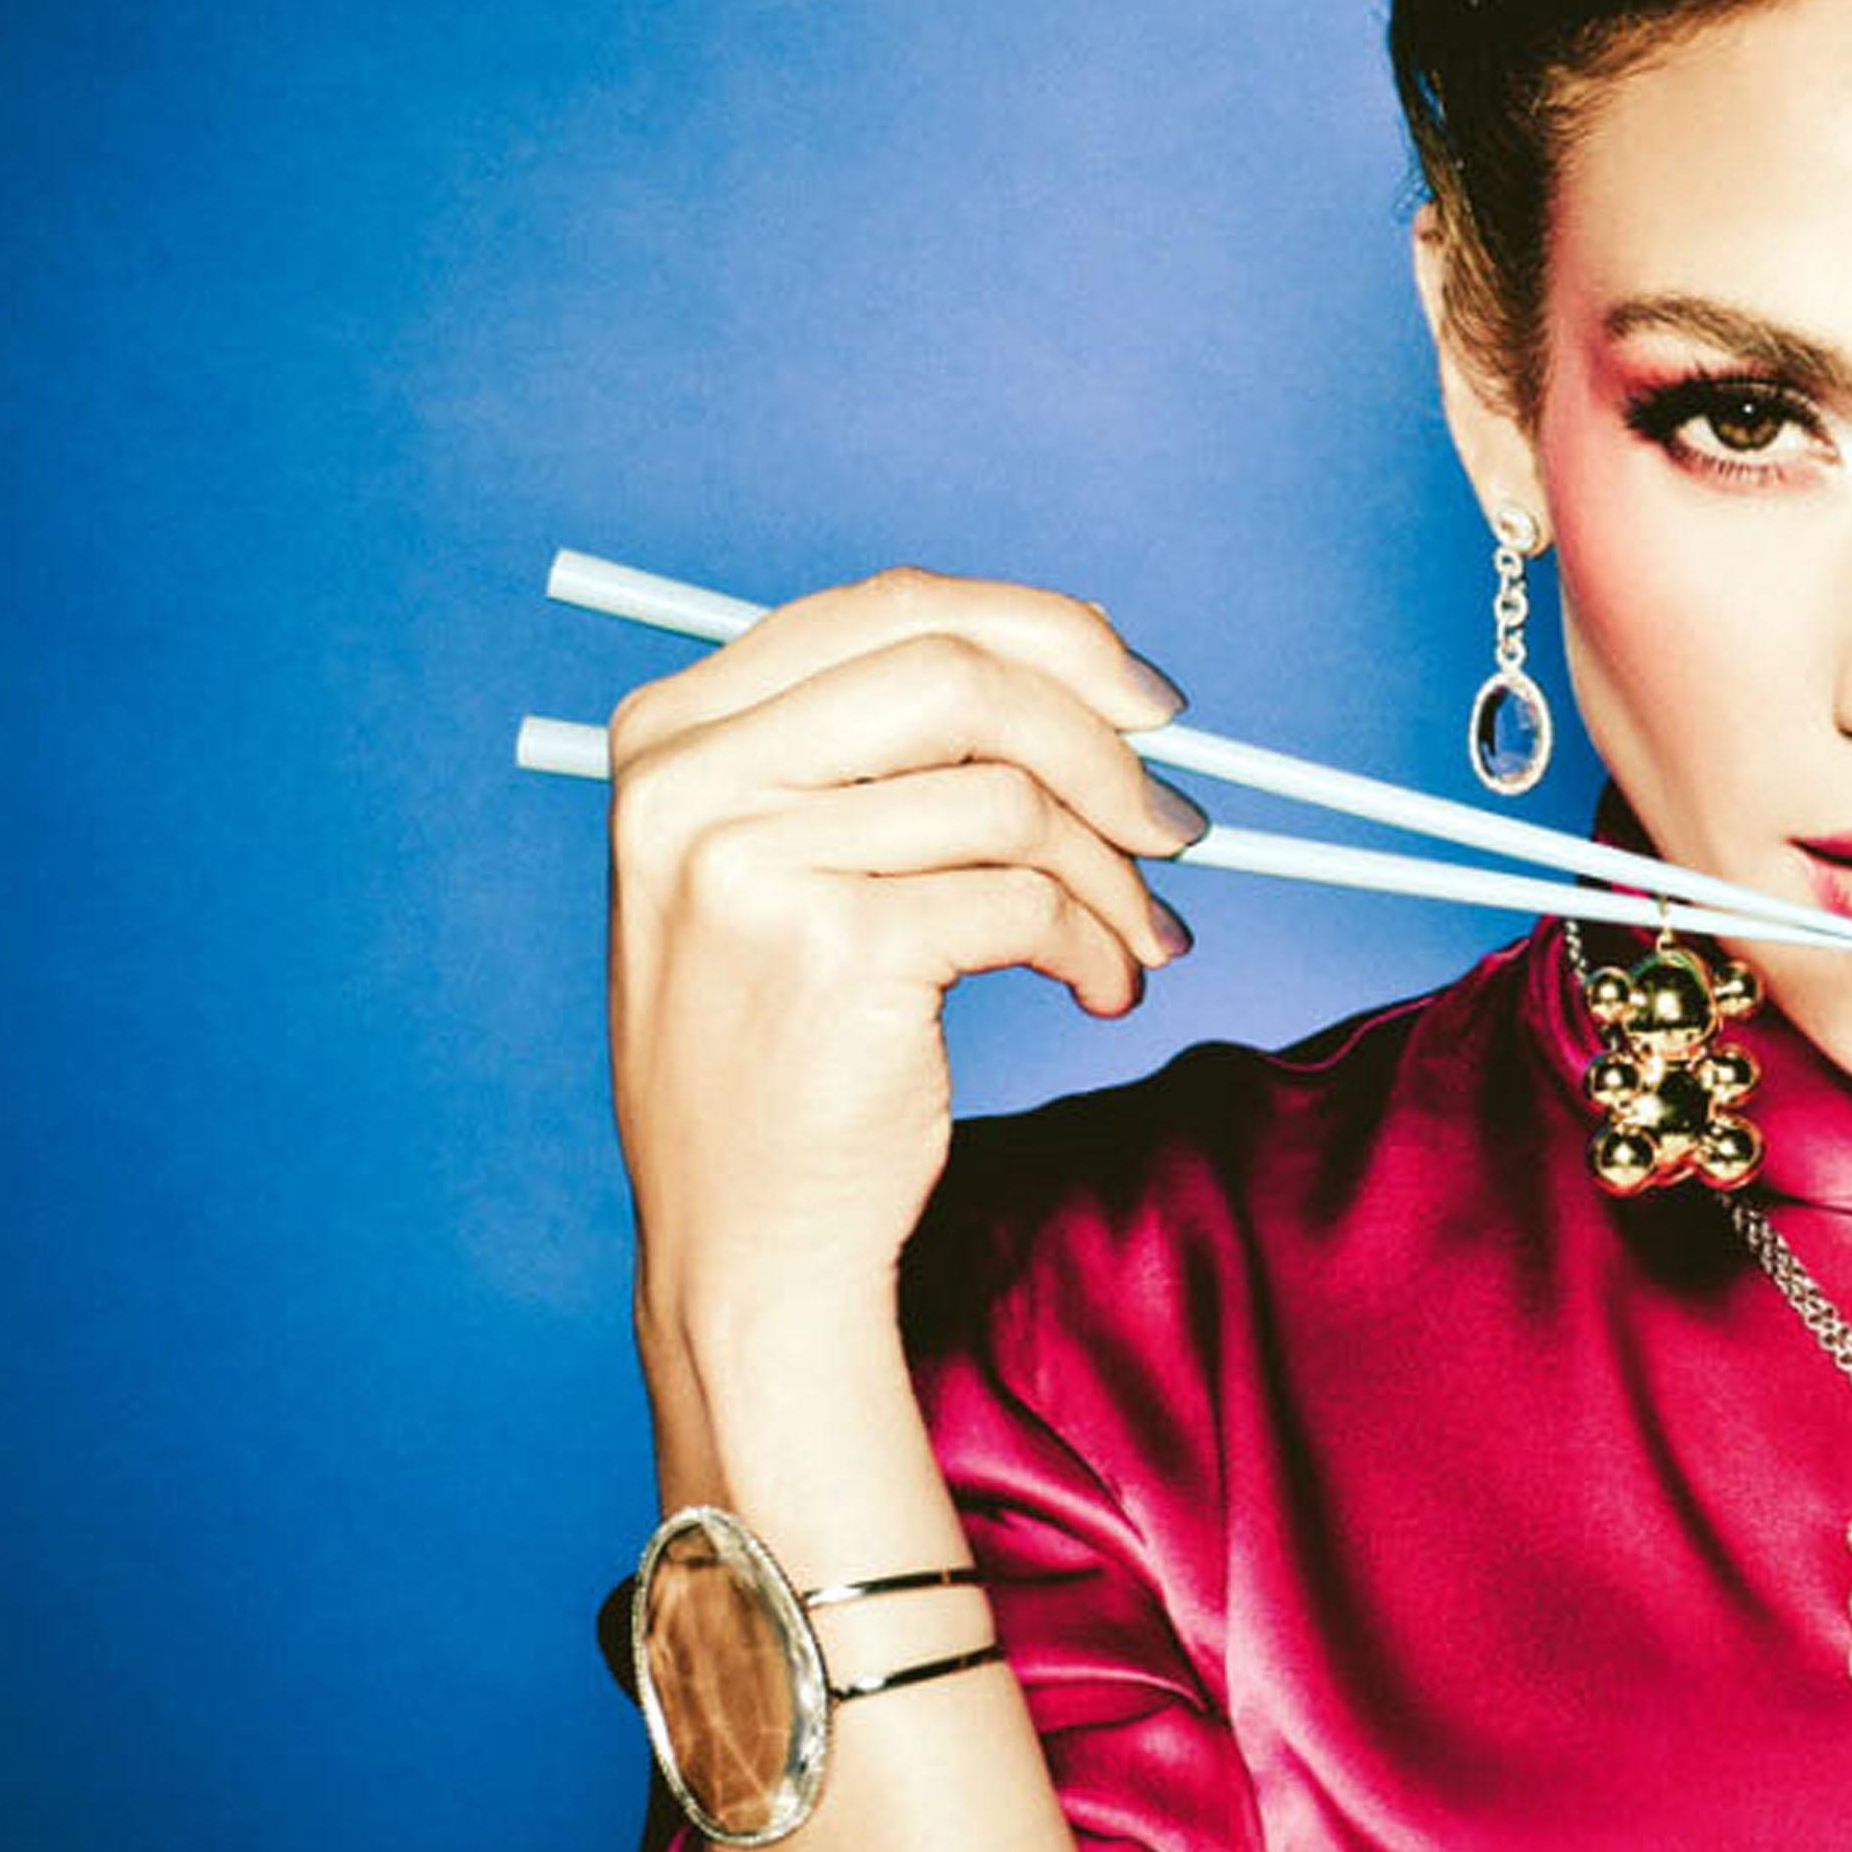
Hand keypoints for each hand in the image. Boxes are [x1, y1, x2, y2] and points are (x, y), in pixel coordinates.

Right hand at [602, 568, 1203, 1357]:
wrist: (743, 1241)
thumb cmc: (785, 1050)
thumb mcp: (788, 866)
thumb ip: (885, 755)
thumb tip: (1095, 667)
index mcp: (673, 733)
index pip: (892, 610)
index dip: (1046, 635)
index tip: (1145, 699)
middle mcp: (691, 781)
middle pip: (960, 675)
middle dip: (1101, 743)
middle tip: (1178, 824)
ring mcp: (752, 861)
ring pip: (1011, 797)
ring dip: (1114, 872)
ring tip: (1143, 937)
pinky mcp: (836, 947)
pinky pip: (1026, 900)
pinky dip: (1097, 944)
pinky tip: (1101, 991)